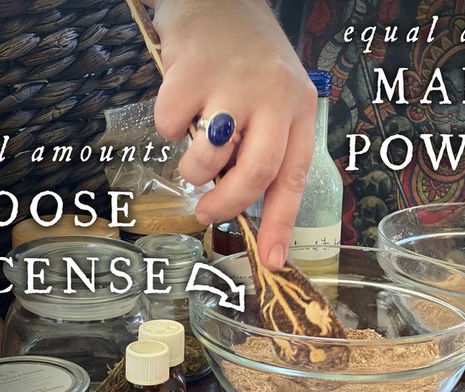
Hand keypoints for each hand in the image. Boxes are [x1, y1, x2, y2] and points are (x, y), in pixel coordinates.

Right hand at [150, 0, 317, 270]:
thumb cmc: (246, 55)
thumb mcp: (273, 96)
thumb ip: (263, 143)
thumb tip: (242, 203)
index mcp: (298, 107)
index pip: (293, 177)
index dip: (279, 224)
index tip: (269, 262)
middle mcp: (274, 96)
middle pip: (254, 173)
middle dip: (226, 206)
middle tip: (206, 215)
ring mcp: (233, 82)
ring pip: (206, 156)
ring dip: (192, 166)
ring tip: (194, 145)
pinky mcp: (191, 71)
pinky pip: (168, 125)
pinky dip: (166, 123)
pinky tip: (180, 98)